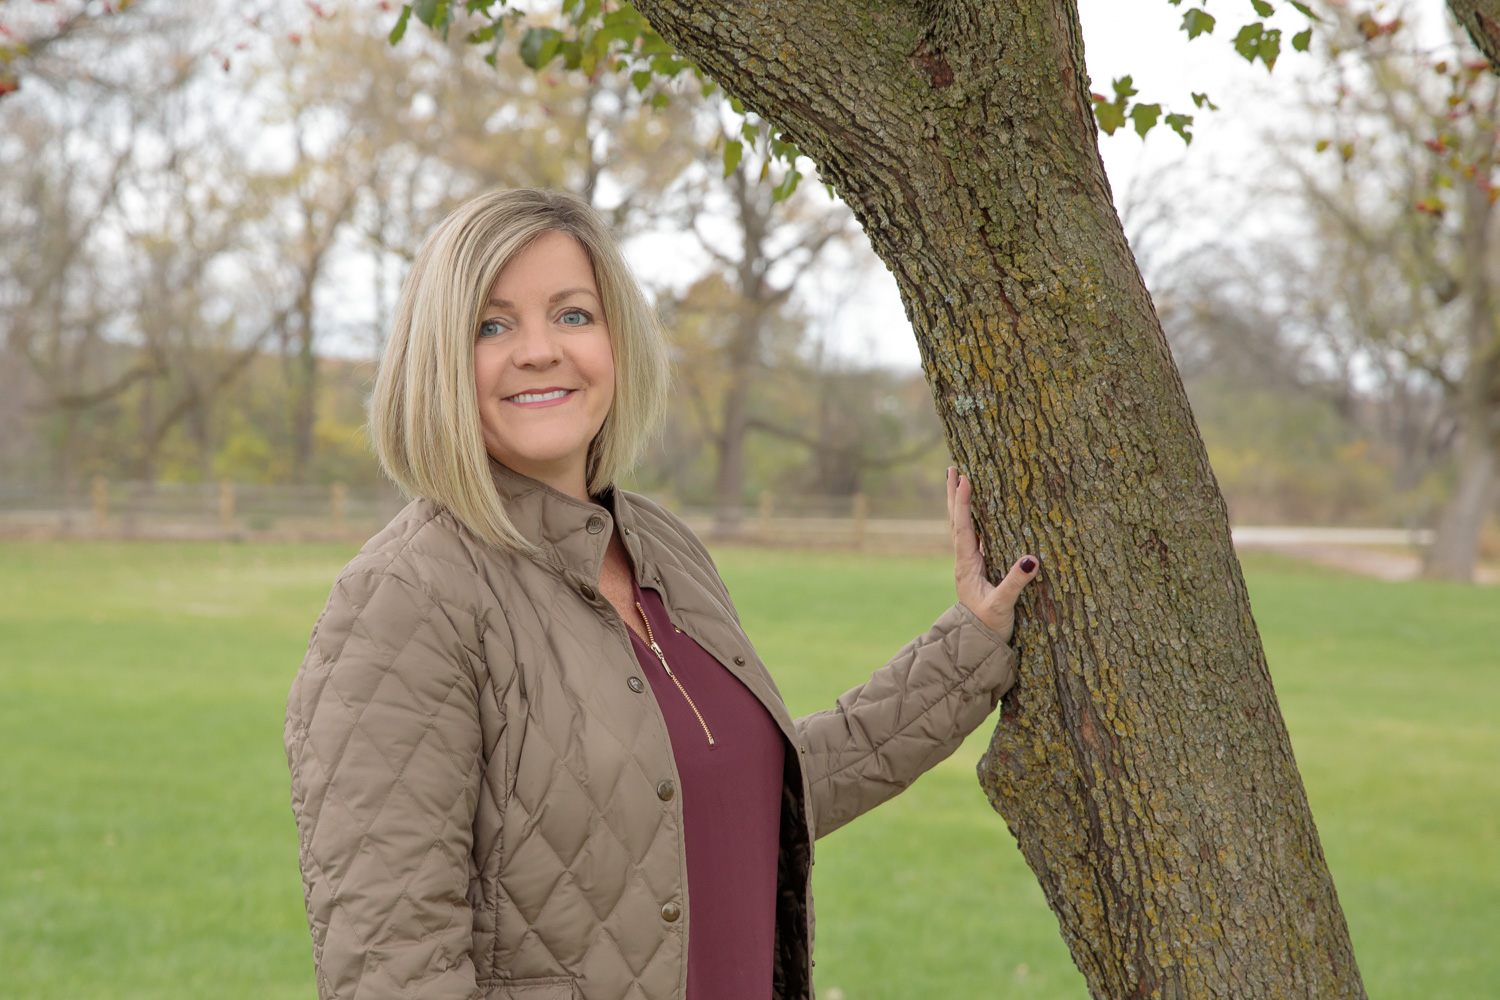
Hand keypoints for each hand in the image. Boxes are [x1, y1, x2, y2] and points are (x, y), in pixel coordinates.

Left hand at [947, 465, 1037, 643]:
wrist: (976, 646)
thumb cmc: (989, 627)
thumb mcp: (1003, 606)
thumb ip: (1015, 583)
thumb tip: (1032, 559)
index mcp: (967, 565)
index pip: (963, 527)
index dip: (964, 503)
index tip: (964, 478)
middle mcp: (964, 561)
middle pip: (956, 521)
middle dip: (954, 495)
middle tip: (953, 468)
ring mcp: (969, 564)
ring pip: (962, 527)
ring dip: (960, 504)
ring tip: (960, 481)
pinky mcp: (977, 570)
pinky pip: (972, 537)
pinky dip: (971, 519)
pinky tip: (977, 513)